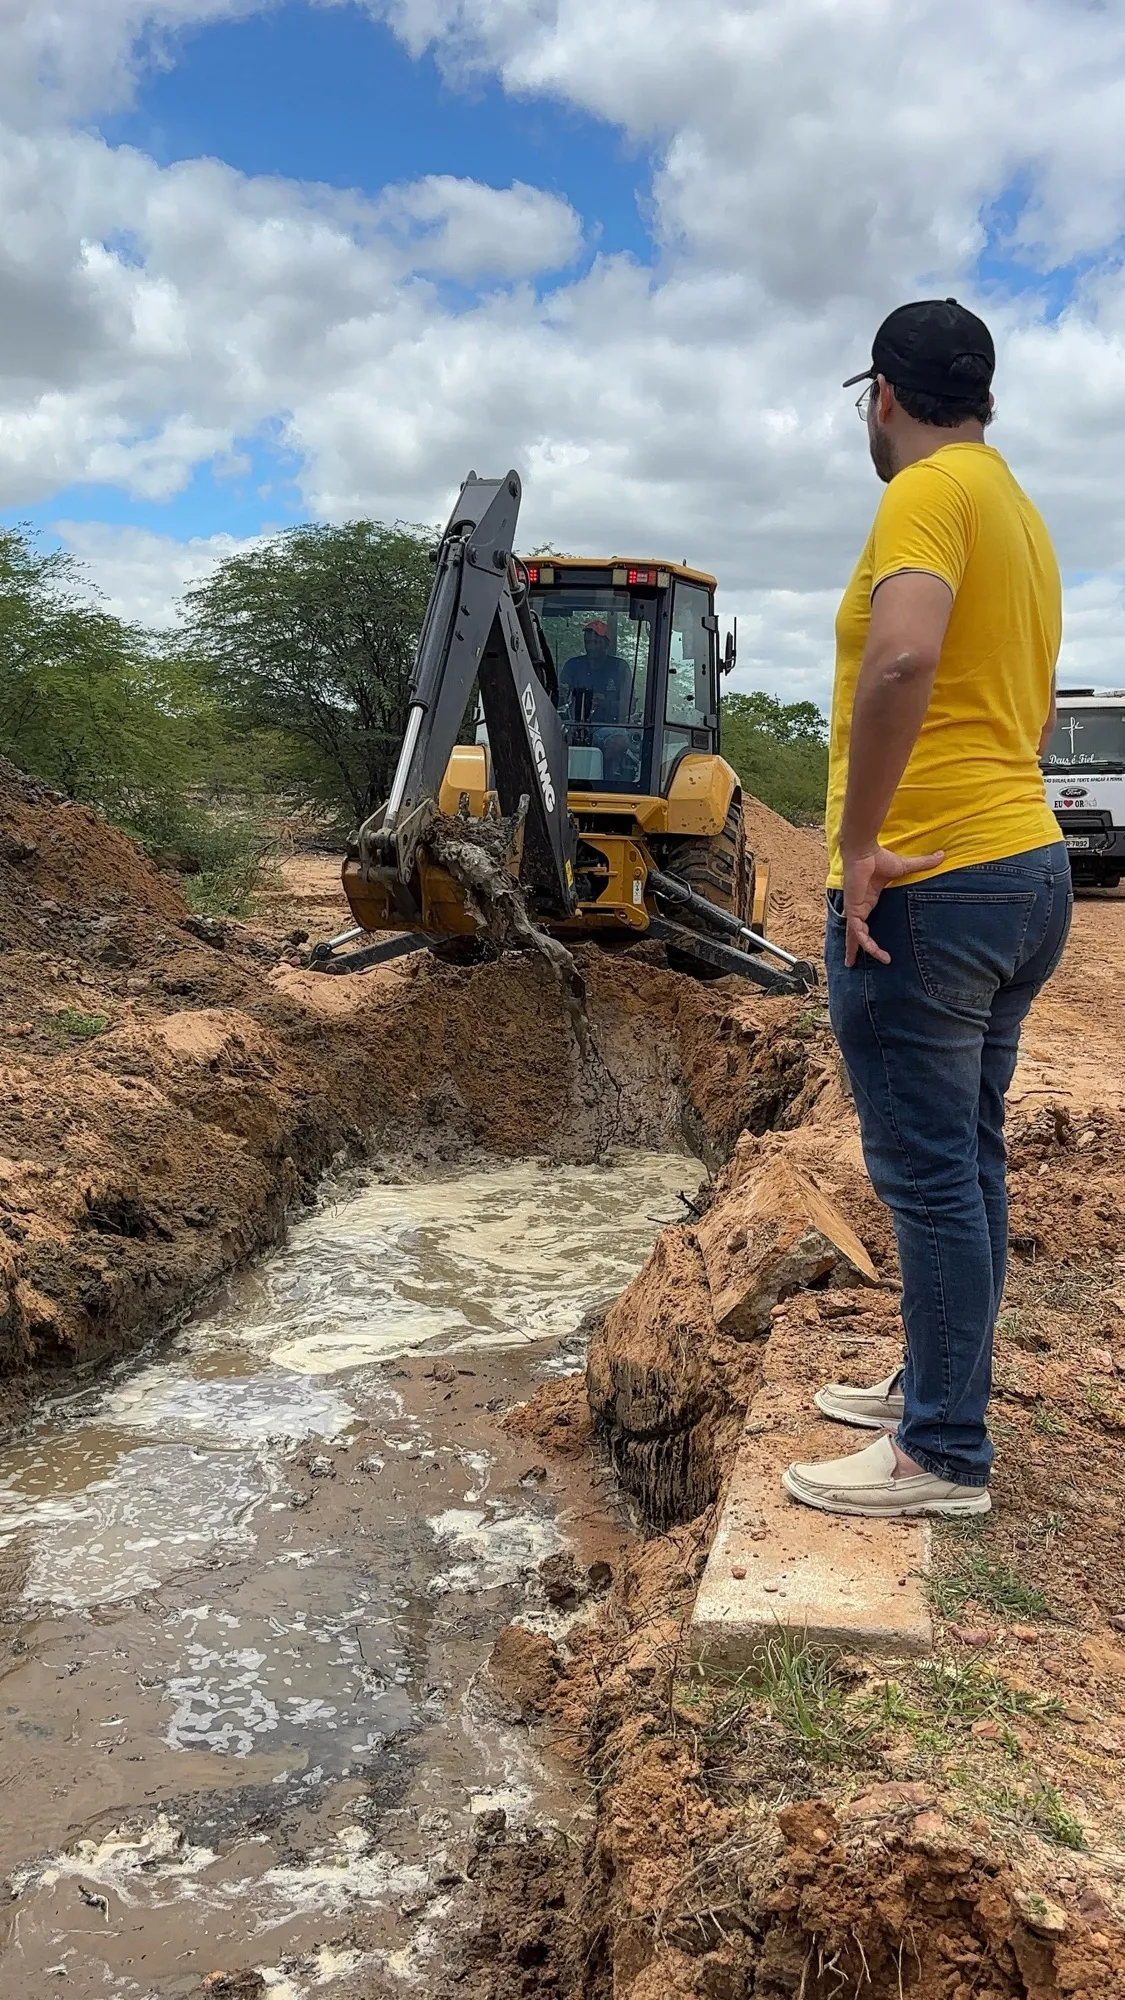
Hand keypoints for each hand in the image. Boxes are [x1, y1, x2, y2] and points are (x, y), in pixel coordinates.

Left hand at [841, 843, 943, 966]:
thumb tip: (942, 855)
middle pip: (854, 933)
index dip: (863, 934)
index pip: (862, 922)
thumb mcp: (904, 867)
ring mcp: (855, 909)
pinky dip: (865, 942)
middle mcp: (859, 907)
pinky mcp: (854, 909)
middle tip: (850, 963)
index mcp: (867, 900)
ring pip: (855, 936)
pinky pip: (858, 931)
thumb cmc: (879, 858)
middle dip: (852, 947)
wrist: (864, 852)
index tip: (867, 944)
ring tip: (866, 962)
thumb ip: (923, 864)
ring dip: (859, 950)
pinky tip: (874, 951)